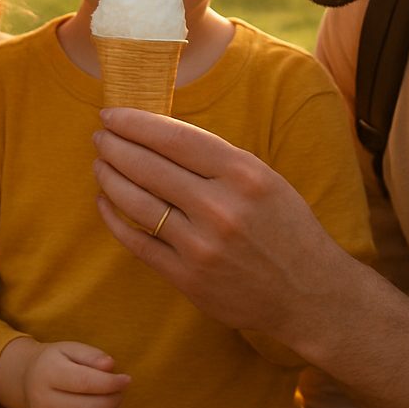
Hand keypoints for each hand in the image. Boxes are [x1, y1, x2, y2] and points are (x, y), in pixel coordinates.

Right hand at [0, 338, 130, 407]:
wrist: (26, 379)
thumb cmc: (55, 362)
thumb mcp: (70, 349)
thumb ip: (91, 355)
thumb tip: (110, 366)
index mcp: (48, 373)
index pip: (84, 382)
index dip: (110, 383)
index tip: (126, 380)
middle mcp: (43, 400)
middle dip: (112, 402)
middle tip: (119, 393)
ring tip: (113, 407)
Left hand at [91, 106, 349, 344]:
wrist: (309, 293)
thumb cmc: (287, 228)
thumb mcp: (265, 179)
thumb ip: (218, 160)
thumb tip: (161, 136)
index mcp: (243, 173)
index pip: (174, 137)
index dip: (135, 123)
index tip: (112, 114)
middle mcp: (220, 207)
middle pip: (148, 166)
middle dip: (115, 146)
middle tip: (99, 135)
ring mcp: (201, 245)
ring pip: (137, 202)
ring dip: (110, 178)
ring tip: (99, 164)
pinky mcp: (187, 277)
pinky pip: (138, 242)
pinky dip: (115, 220)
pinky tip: (105, 204)